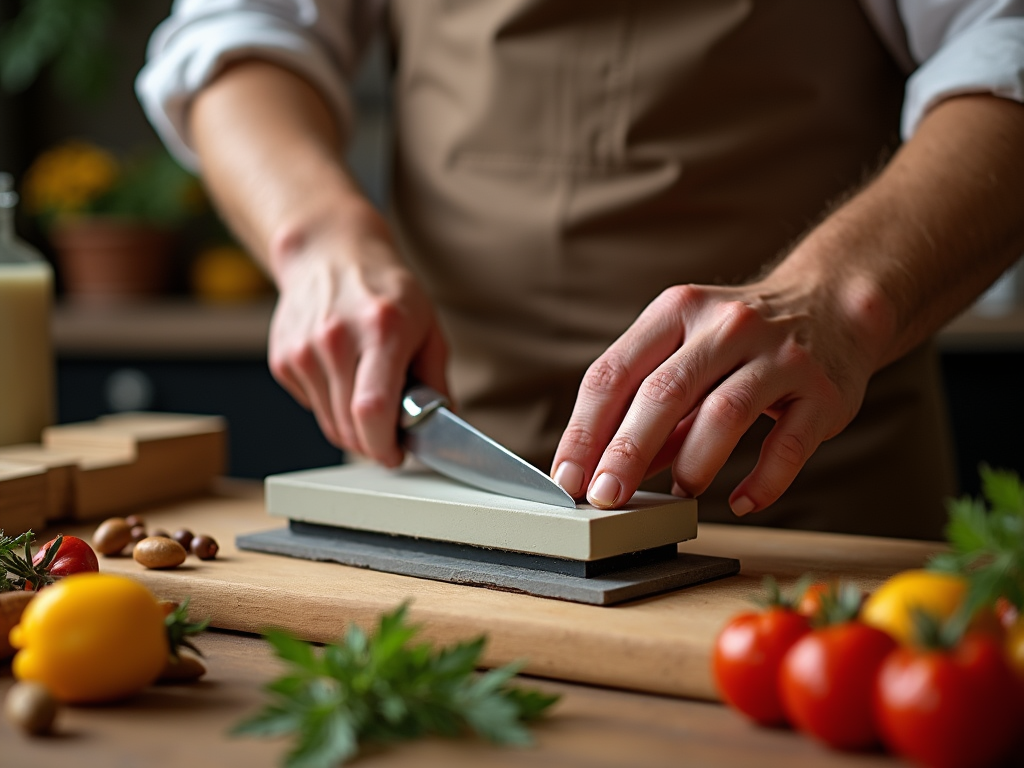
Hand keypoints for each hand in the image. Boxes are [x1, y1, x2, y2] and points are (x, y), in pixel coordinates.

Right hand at [268, 208, 447, 465]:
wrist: (330, 254)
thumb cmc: (386, 291)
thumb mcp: (427, 327)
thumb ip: (436, 380)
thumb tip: (441, 426)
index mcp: (381, 329)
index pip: (373, 409)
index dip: (385, 445)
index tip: (396, 454)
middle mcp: (335, 338)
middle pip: (349, 425)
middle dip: (373, 443)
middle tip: (390, 435)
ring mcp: (303, 349)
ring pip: (329, 424)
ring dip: (353, 428)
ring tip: (369, 399)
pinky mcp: (283, 359)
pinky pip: (313, 406)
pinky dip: (332, 406)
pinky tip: (342, 376)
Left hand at [551, 272, 888, 514]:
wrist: (835, 304)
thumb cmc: (741, 341)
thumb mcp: (687, 352)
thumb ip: (647, 407)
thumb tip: (605, 470)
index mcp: (677, 311)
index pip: (614, 372)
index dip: (584, 430)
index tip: (567, 478)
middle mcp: (725, 326)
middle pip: (663, 393)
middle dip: (626, 453)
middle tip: (605, 497)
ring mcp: (778, 355)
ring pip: (724, 414)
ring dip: (692, 464)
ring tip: (678, 494)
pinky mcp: (822, 390)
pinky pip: (788, 444)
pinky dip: (762, 481)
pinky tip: (740, 502)